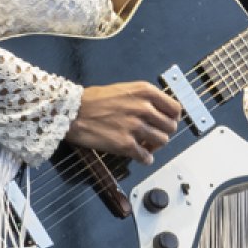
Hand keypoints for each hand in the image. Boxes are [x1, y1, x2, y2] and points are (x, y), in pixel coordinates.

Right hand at [65, 81, 181, 164]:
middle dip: (164, 132)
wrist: (72, 112)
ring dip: (155, 145)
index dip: (173, 117)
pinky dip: (145, 158)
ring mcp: (135, 127)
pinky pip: (146, 157)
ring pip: (162, 142)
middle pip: (171, 127)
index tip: (167, 122)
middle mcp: (144, 108)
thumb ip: (144, 98)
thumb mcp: (124, 89)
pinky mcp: (125, 145)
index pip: (175, 108)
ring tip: (145, 144)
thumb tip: (159, 113)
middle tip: (154, 134)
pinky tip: (139, 155)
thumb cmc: (94, 99)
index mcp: (145, 91)